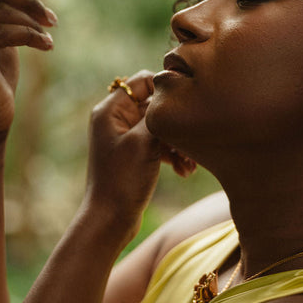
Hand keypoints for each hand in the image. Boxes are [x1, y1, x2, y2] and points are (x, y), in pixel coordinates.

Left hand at [83, 71, 195, 244]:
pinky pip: (157, 143)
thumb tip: (173, 94)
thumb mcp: (143, 141)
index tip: (188, 104)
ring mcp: (124, 137)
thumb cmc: (122, 180)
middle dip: (175, 123)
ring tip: (189, 163)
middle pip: (154, 105)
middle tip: (191, 143)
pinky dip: (171, 153)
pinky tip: (184, 171)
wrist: (110, 221)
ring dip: (177, 141)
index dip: (167, 90)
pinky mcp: (134, 154)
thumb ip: (158, 114)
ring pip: (159, 126)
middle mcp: (115, 118)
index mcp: (110, 109)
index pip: (144, 81)